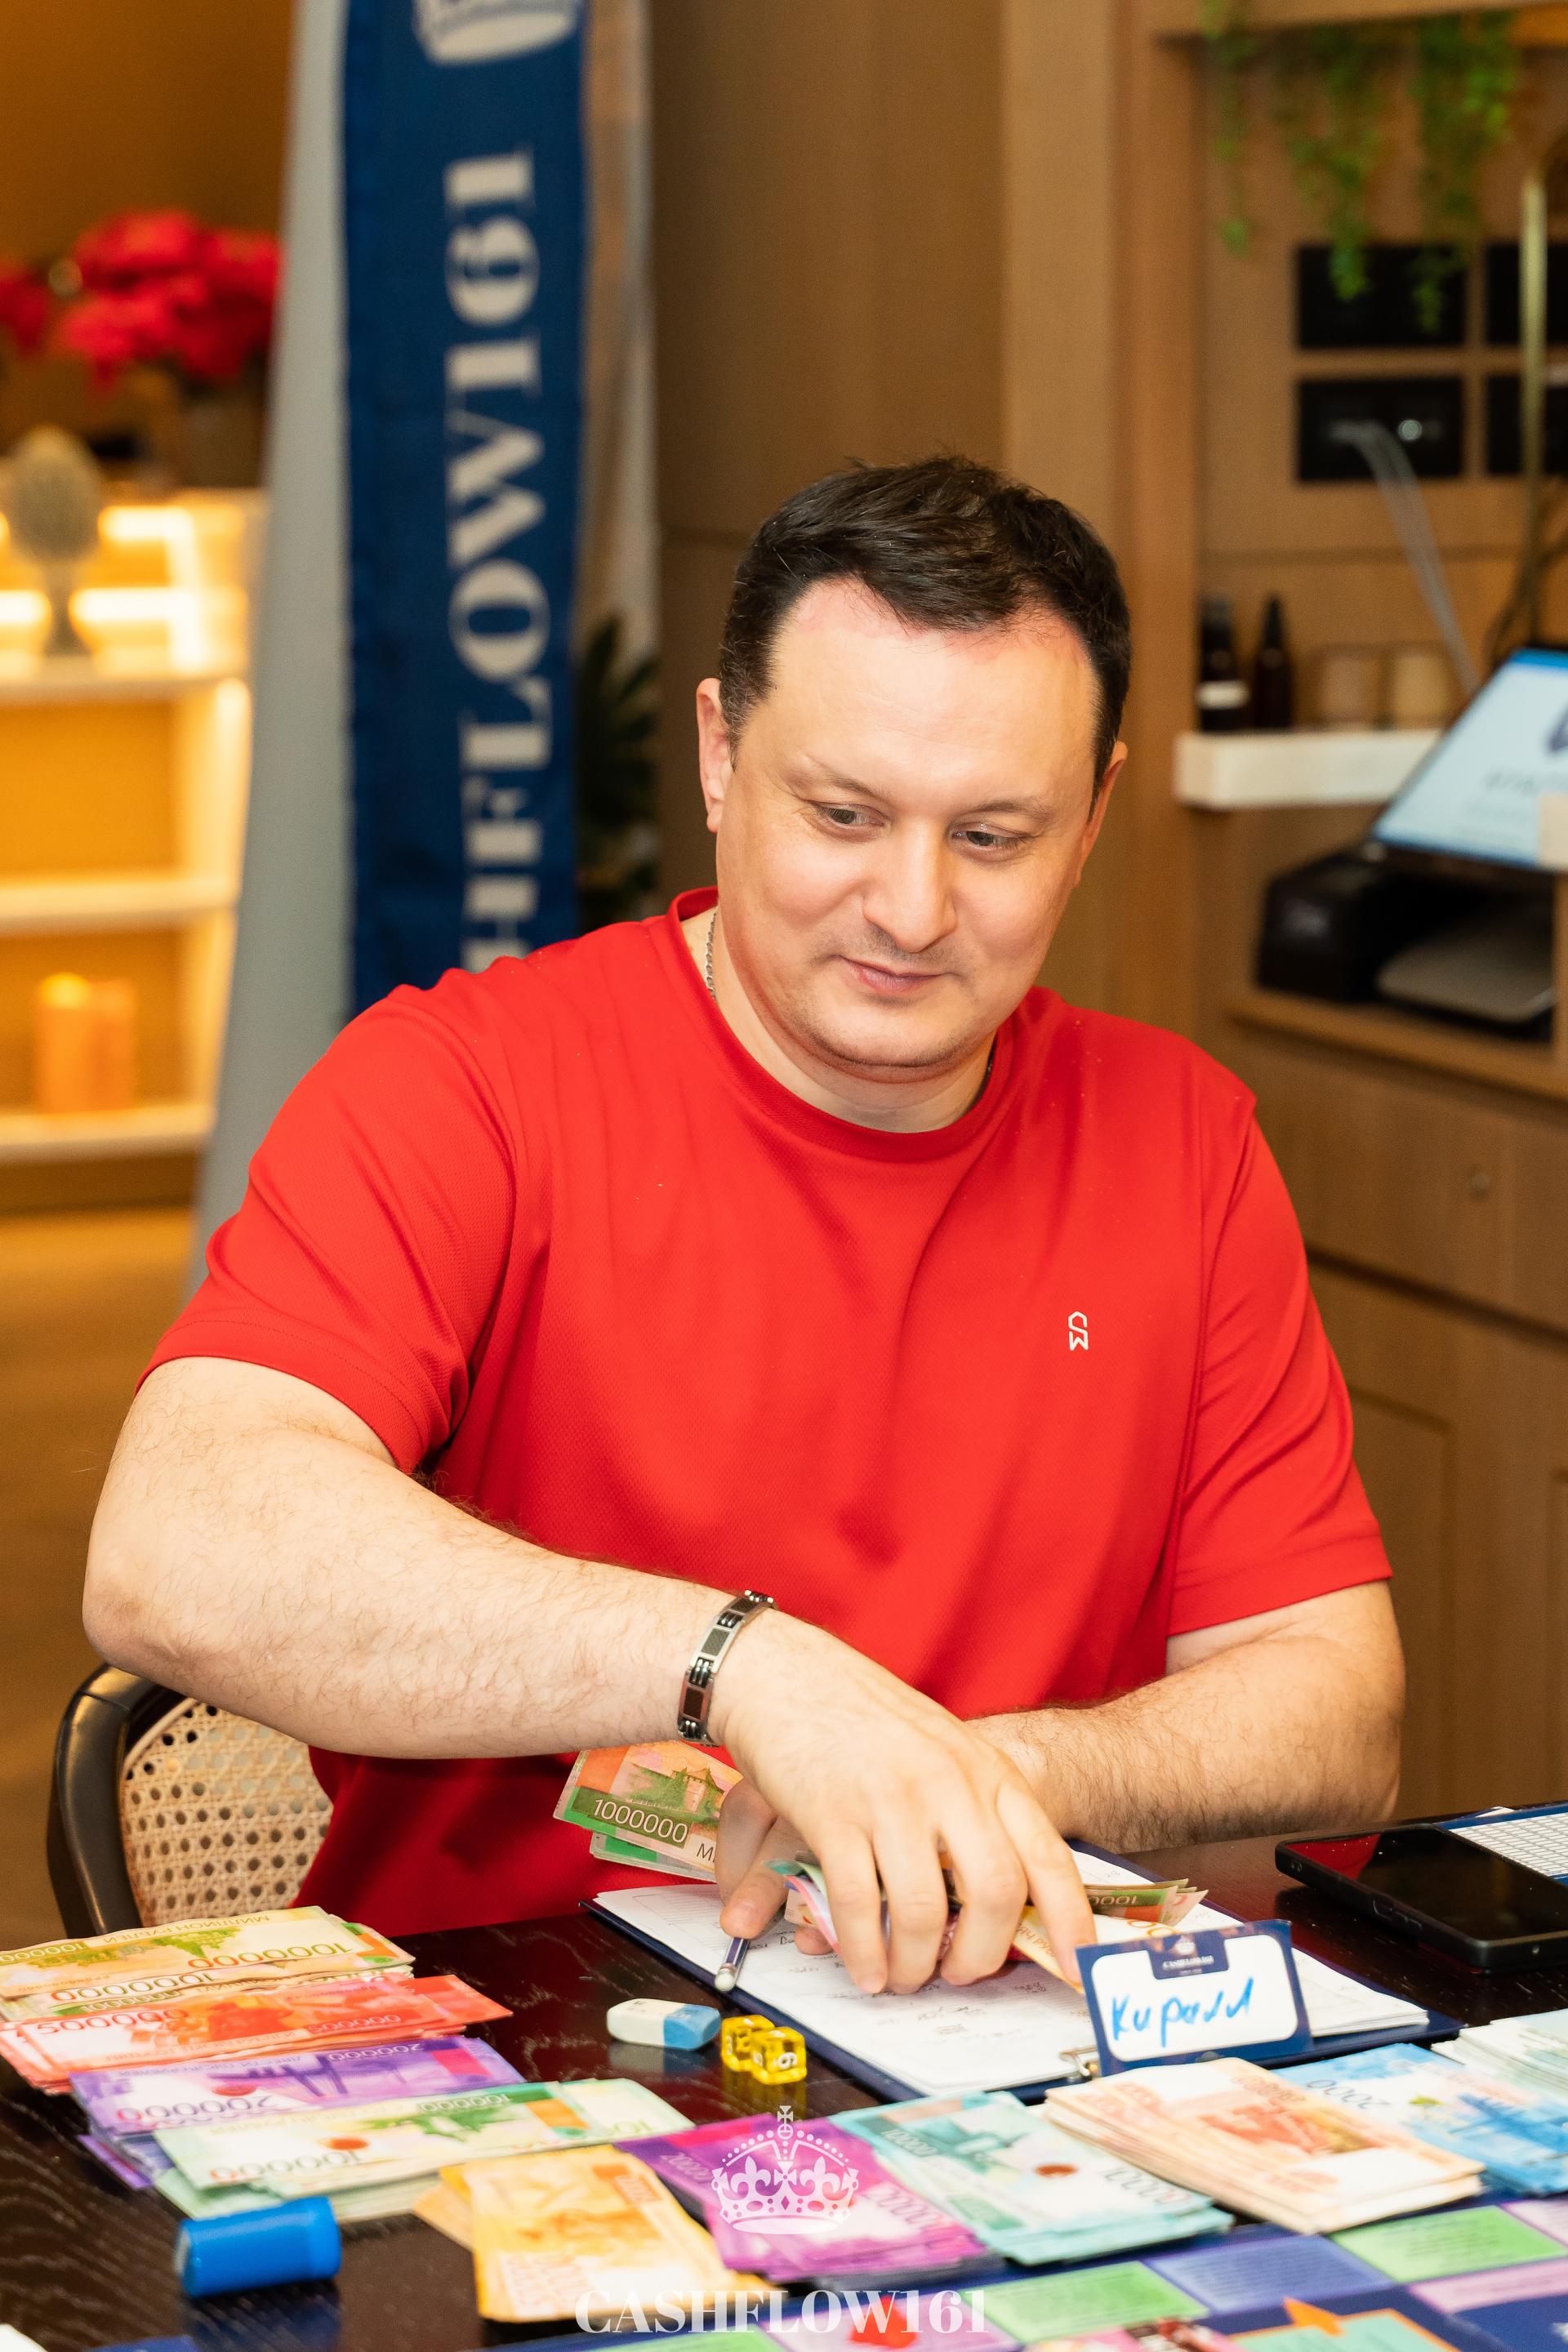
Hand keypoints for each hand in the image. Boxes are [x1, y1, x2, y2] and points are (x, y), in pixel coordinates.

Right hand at [709, 1612, 1094, 1994]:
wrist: (788, 1673)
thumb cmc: (868, 1720)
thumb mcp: (945, 1752)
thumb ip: (976, 1813)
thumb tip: (999, 1904)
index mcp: (986, 1771)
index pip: (1046, 1856)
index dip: (1069, 1922)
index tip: (1077, 1970)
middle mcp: (948, 1783)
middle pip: (994, 1893)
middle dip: (980, 1955)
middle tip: (958, 1974)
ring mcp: (891, 1798)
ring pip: (923, 1910)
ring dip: (914, 1964)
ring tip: (901, 1977)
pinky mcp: (833, 1813)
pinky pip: (858, 1904)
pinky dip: (863, 1951)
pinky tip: (862, 1968)